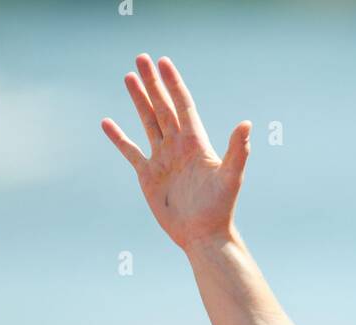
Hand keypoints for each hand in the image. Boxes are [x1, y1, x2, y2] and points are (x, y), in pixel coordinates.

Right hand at [102, 55, 249, 248]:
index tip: (163, 62)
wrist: (203, 236)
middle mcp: (178, 147)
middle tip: (141, 58)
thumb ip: (238, 150)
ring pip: (148, 122)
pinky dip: (119, 137)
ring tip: (129, 77)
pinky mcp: (149, 176)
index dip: (173, 84)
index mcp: (196, 143)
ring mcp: (163, 159)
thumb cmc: (220, 209)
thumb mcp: (231, 178)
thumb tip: (247, 124)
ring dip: (139, 100)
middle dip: (152, 83)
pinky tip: (107, 123)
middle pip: (163, 107)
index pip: (183, 105)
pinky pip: (131, 151)